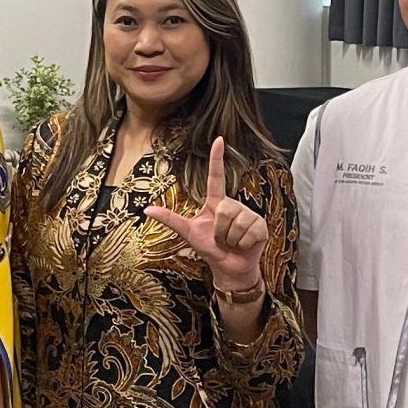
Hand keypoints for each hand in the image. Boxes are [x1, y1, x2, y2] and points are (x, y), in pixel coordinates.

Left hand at [145, 137, 267, 294]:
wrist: (229, 268)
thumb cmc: (209, 248)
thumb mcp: (188, 233)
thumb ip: (170, 220)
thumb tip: (147, 210)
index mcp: (216, 202)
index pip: (216, 177)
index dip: (217, 159)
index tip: (219, 139)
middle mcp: (233, 204)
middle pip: (225, 209)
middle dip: (220, 230)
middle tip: (221, 238)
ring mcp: (249, 214)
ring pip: (237, 222)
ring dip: (231, 238)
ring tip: (232, 242)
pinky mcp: (260, 226)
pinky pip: (249, 232)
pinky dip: (243, 243)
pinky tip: (244, 245)